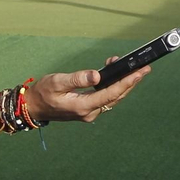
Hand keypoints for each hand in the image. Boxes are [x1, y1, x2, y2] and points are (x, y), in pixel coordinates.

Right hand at [22, 55, 147, 122]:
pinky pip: (106, 97)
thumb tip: (96, 75)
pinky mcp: (88, 109)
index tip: (140, 72)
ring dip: (123, 83)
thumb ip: (77, 79)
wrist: (34, 107)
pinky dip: (113, 86)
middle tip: (145, 68)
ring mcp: (90, 112)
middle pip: (117, 96)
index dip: (127, 82)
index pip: (111, 93)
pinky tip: (114, 73)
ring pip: (113, 97)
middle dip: (132, 82)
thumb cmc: (43, 93)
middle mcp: (90, 112)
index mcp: (83, 106)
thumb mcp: (57, 82)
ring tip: (132, 67)